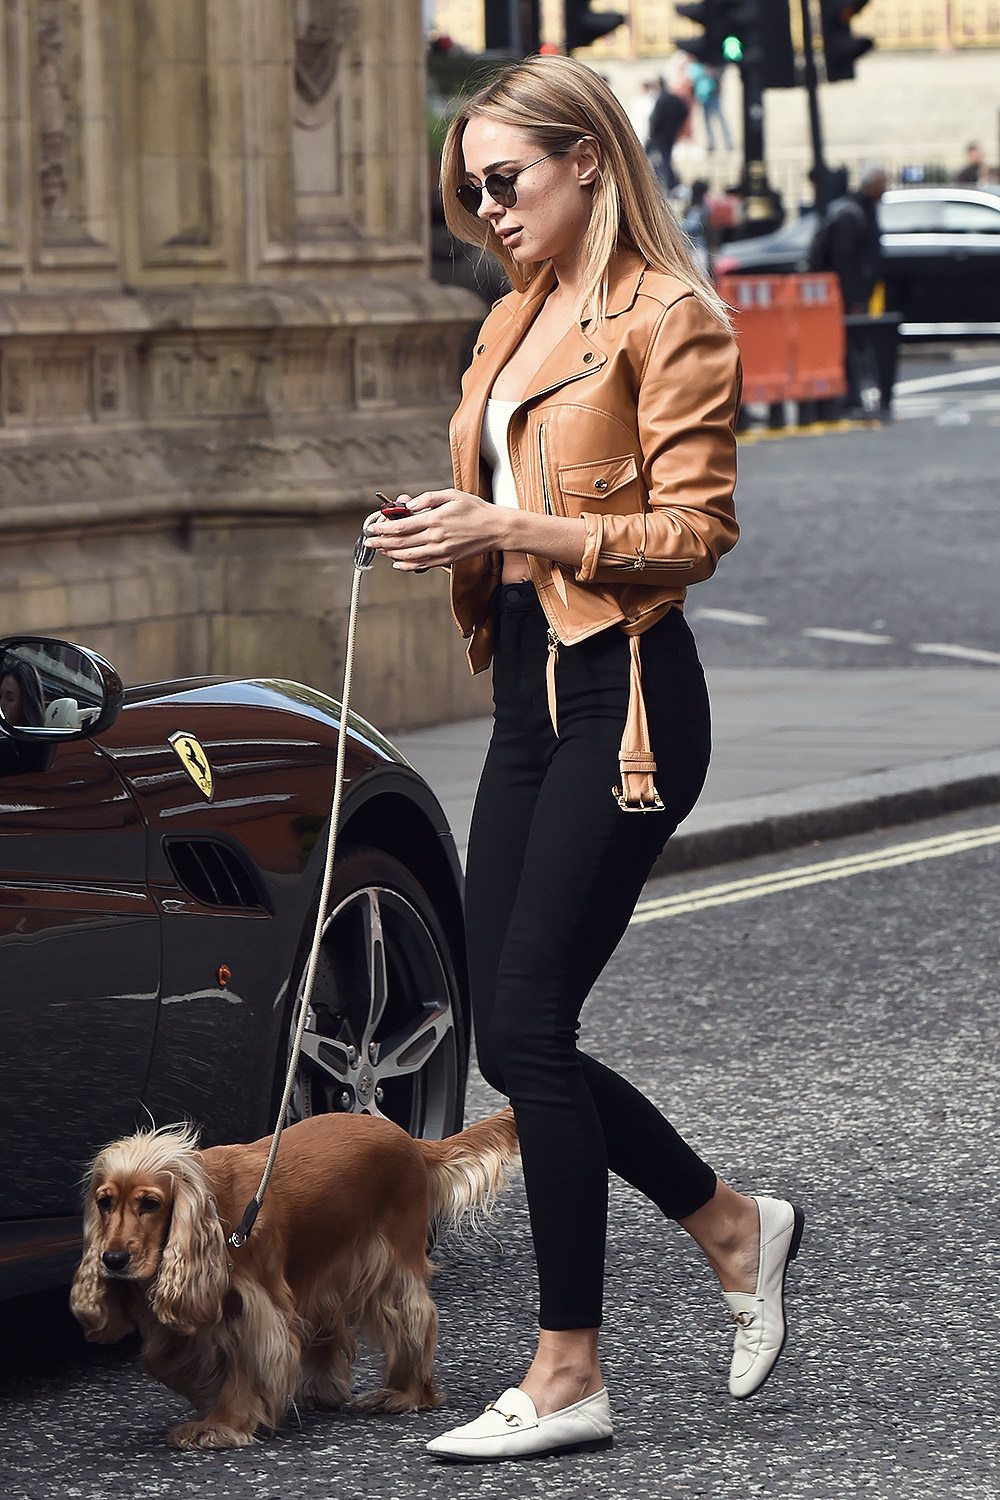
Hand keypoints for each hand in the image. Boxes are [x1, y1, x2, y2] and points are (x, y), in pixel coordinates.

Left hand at [365, 489, 505, 571]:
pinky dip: (406, 565)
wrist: (495, 529)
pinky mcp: (445, 560)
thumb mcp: (451, 495)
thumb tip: (408, 505)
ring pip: (408, 556)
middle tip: (369, 542)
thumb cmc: (475, 510)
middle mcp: (436, 538)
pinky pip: (421, 565)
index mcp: (435, 519)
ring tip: (380, 550)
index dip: (383, 528)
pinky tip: (397, 562)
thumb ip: (427, 499)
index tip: (372, 528)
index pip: (401, 526)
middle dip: (381, 542)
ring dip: (391, 553)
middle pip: (401, 542)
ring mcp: (440, 551)